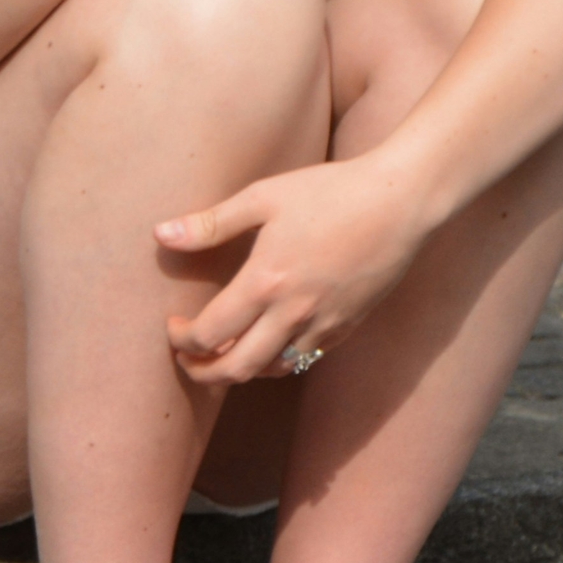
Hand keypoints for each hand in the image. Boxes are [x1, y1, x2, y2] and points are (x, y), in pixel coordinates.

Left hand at [157, 153, 431, 384]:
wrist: (401, 200)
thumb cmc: (331, 192)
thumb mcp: (263, 198)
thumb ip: (210, 223)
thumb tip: (160, 234)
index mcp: (266, 283)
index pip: (209, 334)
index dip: (182, 340)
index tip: (173, 326)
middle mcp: (294, 313)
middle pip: (236, 368)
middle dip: (203, 371)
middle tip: (187, 358)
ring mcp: (324, 324)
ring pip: (272, 370)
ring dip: (240, 370)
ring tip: (222, 353)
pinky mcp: (348, 325)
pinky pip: (304, 359)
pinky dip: (277, 362)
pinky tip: (265, 344)